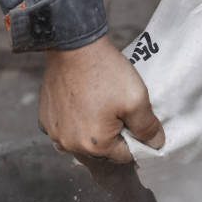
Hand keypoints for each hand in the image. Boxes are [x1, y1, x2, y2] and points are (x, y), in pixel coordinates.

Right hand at [39, 35, 164, 162]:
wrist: (72, 46)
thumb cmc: (105, 73)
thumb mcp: (136, 99)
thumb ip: (147, 127)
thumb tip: (156, 144)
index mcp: (96, 146)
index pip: (125, 156)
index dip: (135, 138)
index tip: (134, 118)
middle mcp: (70, 145)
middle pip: (102, 151)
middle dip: (114, 135)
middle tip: (118, 109)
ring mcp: (54, 133)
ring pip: (83, 141)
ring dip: (93, 130)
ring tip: (99, 104)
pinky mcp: (45, 119)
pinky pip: (66, 129)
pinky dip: (75, 121)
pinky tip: (81, 102)